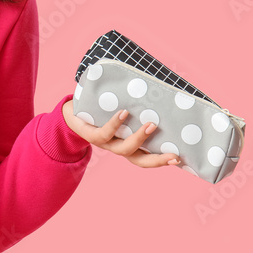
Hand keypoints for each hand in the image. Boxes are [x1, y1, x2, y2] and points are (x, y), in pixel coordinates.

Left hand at [62, 99, 180, 168]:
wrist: (72, 113)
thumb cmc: (102, 110)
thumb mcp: (123, 109)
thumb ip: (140, 106)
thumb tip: (161, 91)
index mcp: (128, 144)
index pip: (148, 157)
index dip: (163, 160)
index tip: (180, 159)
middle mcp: (118, 147)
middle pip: (139, 160)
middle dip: (157, 160)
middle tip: (174, 155)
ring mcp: (106, 143)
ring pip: (124, 149)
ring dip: (139, 138)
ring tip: (152, 124)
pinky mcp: (92, 136)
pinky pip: (106, 132)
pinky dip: (116, 123)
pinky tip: (123, 113)